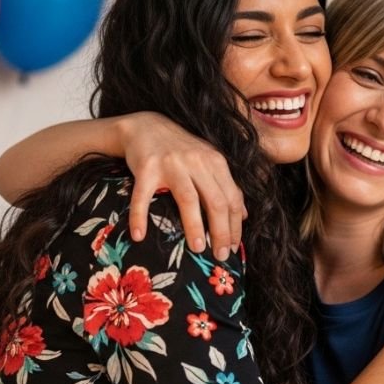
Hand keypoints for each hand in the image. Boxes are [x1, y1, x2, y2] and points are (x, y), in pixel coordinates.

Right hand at [118, 112, 245, 260]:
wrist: (145, 127)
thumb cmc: (180, 150)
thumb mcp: (208, 162)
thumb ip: (226, 186)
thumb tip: (243, 215)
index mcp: (215, 162)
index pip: (232, 198)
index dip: (235, 226)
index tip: (233, 248)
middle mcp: (196, 161)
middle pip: (215, 200)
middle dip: (221, 231)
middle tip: (220, 256)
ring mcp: (171, 164)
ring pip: (188, 199)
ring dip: (195, 226)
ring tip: (197, 249)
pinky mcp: (146, 168)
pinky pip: (143, 197)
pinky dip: (140, 217)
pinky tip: (140, 236)